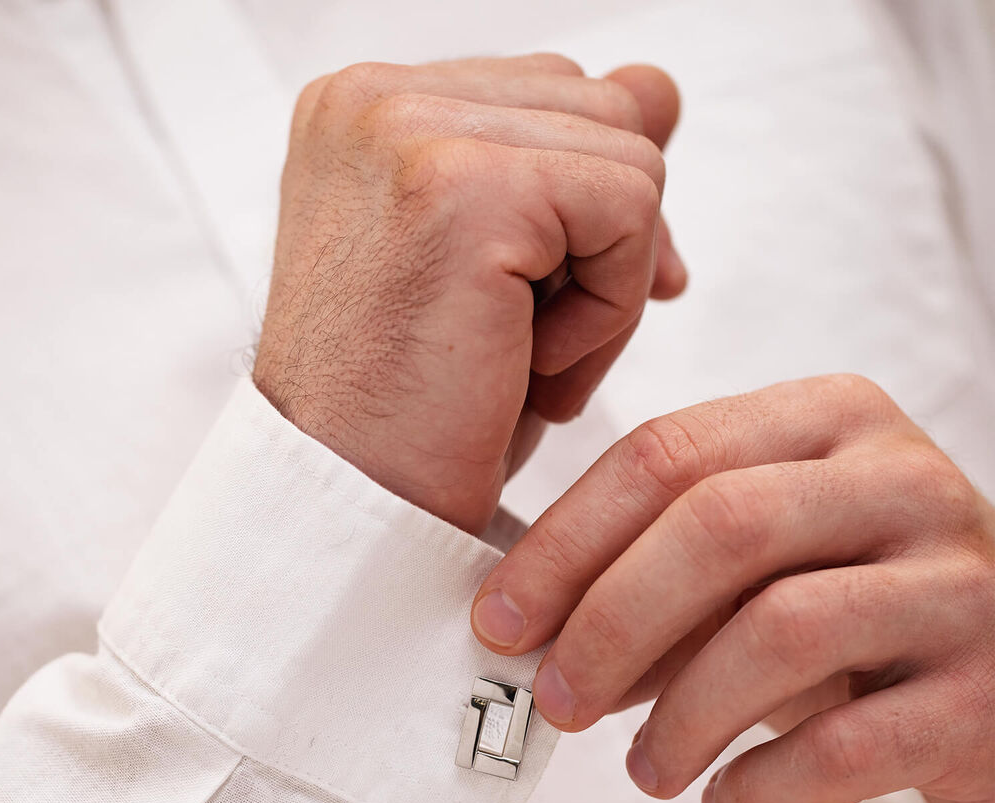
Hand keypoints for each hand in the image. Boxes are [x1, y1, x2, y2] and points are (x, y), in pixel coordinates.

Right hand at [253, 55, 685, 533]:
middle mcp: (375, 99)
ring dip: (609, 284)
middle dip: (608, 244)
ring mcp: (409, 131)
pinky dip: (610, 307)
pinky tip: (536, 366)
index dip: (590, 207)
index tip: (566, 302)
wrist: (355, 504)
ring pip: (630, 156)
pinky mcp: (464, 190)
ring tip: (532, 363)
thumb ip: (566, 162)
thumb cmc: (423, 408)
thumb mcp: (501, 271)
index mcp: (369, 109)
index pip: (552, 94)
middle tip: (540, 349)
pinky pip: (628, 207)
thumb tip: (658, 87)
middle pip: (601, 110)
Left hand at [472, 375, 994, 802]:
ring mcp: (959, 580)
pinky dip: (765, 784)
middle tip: (555, 698)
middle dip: (611, 620)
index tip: (500, 619)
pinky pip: (853, 743)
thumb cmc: (849, 602)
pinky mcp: (991, 690)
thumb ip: (656, 576)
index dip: (566, 542)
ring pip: (782, 629)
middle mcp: (899, 479)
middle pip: (718, 526)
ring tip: (644, 769)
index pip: (665, 455)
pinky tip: (725, 802)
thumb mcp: (756, 562)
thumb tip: (533, 634)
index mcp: (826, 420)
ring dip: (683, 715)